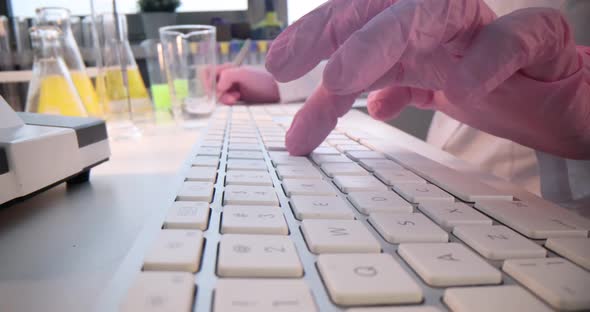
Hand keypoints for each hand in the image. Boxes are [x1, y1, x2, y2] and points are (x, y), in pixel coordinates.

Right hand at [203, 63, 279, 104]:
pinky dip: (228, 103)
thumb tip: (217, 87)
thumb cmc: (262, 80)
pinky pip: (224, 102)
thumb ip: (228, 75)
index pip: (207, 72)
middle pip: (210, 85)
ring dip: (224, 98)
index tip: (214, 91)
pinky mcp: (235, 98)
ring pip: (217, 95)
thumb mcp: (245, 74)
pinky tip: (238, 101)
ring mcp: (230, 88)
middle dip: (216, 92)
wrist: (277, 92)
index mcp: (227, 68)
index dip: (207, 82)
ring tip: (237, 98)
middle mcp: (227, 77)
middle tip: (228, 96)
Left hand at [266, 0, 589, 157]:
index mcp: (412, 35)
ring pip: (432, 10)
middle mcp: (441, 24)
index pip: (354, 25)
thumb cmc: (494, 85)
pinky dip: (488, 57)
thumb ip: (387, 93)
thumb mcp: (426, 91)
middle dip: (329, 31)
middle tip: (285, 64)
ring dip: (382, 39)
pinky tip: (464, 87)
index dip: (313, 38)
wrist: (561, 97)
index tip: (276, 67)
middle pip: (379, 8)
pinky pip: (515, 37)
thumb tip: (351, 111)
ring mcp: (486, 28)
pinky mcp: (539, 42)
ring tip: (340, 78)